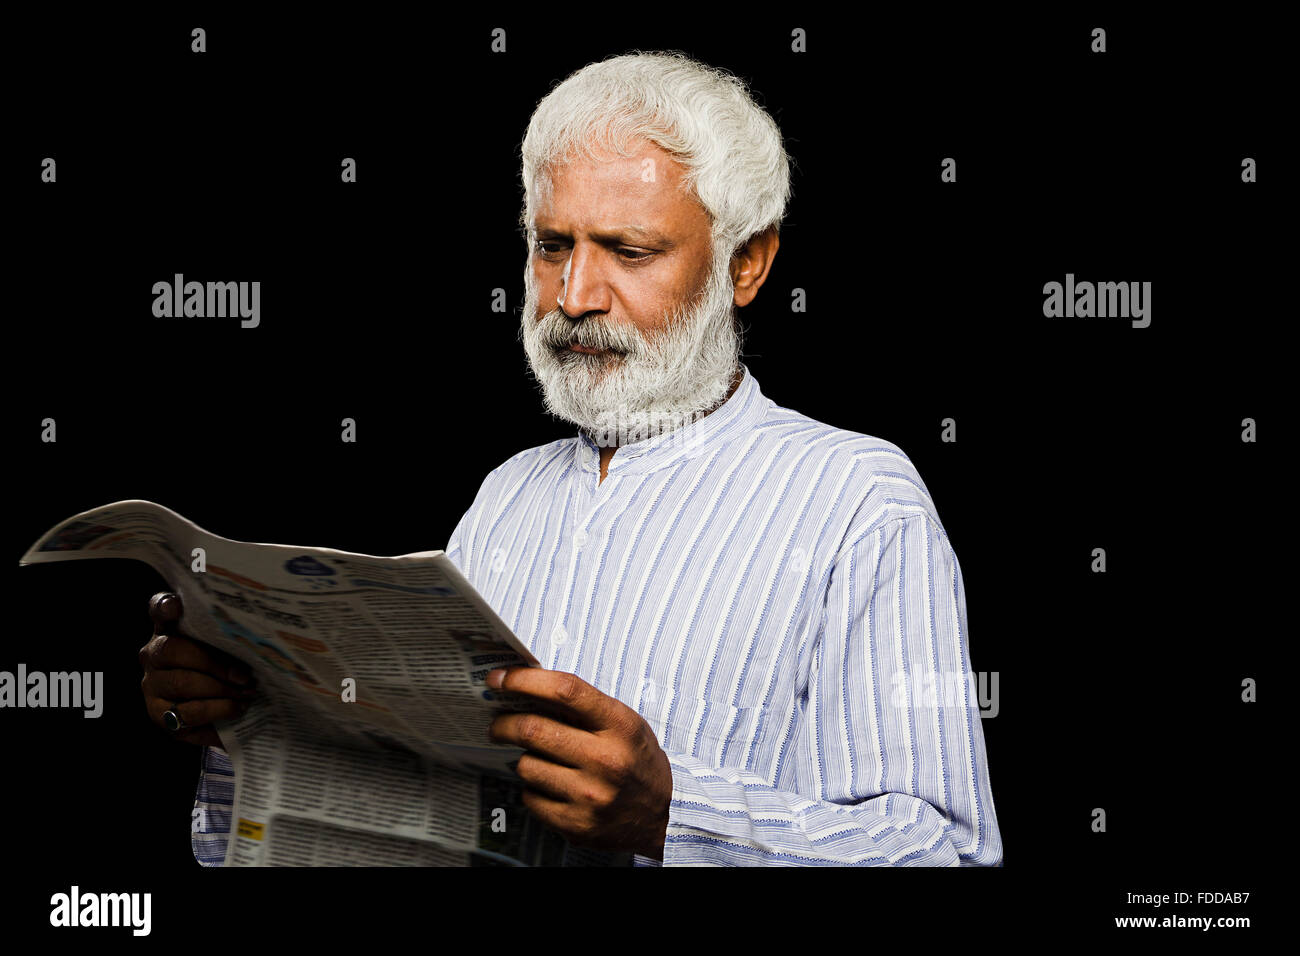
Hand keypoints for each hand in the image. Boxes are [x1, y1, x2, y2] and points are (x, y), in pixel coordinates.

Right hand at [138, 591, 255, 746]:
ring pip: (182, 683)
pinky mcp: (159, 715)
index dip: (165, 606)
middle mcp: (153, 654)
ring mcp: (152, 685)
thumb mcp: (230, 649)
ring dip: (222, 689)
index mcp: (169, 630)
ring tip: (247, 693)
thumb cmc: (228, 672)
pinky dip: (219, 709)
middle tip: (246, 675)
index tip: (176, 606)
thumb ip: (229, 635)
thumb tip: (251, 635)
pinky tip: (237, 708)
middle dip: (216, 664)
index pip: (159, 609)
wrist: (221, 716)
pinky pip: (189, 713)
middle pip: (173, 650)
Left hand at [486, 667, 670, 859]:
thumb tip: (527, 686)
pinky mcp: (576, 824)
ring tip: (538, 758)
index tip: (500, 678)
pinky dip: (533, 788)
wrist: (661, 816)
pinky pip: (531, 798)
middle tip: (497, 722)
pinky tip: (550, 786)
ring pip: (526, 765)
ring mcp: (589, 795)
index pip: (565, 690)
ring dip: (523, 758)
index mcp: (619, 725)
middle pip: (533, 729)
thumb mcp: (623, 723)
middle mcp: (606, 760)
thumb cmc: (636, 760)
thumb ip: (583, 706)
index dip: (524, 680)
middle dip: (504, 722)